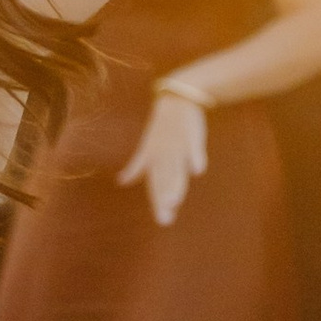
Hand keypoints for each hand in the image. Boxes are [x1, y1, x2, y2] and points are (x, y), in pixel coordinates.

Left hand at [117, 88, 207, 224]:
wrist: (176, 99)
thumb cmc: (162, 128)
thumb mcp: (147, 148)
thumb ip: (137, 166)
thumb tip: (121, 182)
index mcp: (153, 159)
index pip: (155, 184)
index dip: (158, 202)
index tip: (163, 220)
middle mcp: (163, 155)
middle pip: (165, 181)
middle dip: (164, 200)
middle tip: (165, 220)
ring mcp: (177, 146)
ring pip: (176, 169)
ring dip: (175, 185)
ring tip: (174, 203)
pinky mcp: (191, 136)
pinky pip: (194, 148)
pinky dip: (196, 158)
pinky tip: (198, 171)